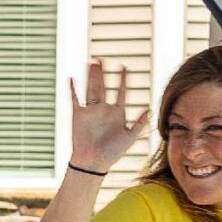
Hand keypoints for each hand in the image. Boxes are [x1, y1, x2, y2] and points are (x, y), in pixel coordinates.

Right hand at [69, 59, 152, 174]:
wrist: (93, 163)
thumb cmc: (112, 153)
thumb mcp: (129, 137)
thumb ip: (139, 123)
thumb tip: (150, 110)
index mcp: (117, 113)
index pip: (121, 91)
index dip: (122, 79)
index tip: (124, 66)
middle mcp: (104, 110)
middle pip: (104, 86)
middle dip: (103, 73)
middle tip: (102, 59)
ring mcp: (91, 111)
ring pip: (91, 89)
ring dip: (91, 77)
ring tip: (91, 63)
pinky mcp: (78, 116)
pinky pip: (75, 100)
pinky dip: (73, 90)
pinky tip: (71, 79)